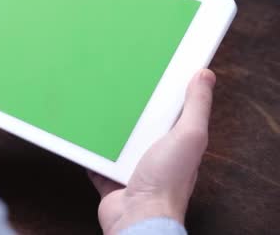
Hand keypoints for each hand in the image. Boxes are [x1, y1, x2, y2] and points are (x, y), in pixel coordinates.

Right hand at [89, 69, 215, 233]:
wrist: (138, 215)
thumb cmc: (167, 181)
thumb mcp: (189, 135)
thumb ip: (196, 106)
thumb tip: (205, 75)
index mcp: (177, 142)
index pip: (172, 112)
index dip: (165, 93)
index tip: (154, 72)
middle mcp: (156, 155)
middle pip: (142, 125)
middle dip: (131, 109)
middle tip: (117, 85)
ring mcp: (132, 167)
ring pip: (118, 141)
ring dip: (108, 129)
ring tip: (97, 106)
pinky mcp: (110, 177)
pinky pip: (97, 160)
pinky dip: (89, 151)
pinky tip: (82, 135)